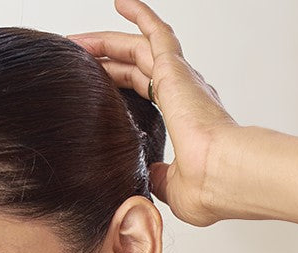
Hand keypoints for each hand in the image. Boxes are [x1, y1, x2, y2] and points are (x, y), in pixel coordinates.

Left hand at [69, 0, 239, 227]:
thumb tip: (150, 177)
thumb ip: (159, 177)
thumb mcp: (172, 188)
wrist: (222, 175)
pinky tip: (120, 2)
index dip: (118, 86)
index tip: (94, 87)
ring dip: (107, 42)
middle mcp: (185, 93)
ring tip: (78, 41)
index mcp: (184, 120)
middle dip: (105, 62)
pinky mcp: (176, 69)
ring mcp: (181, 79)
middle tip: (75, 59)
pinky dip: (140, 14)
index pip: (144, 92)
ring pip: (138, 49)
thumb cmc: (207, 188)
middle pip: (136, 68)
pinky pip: (156, 32)